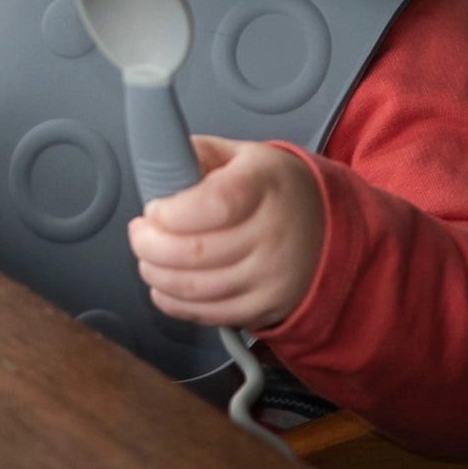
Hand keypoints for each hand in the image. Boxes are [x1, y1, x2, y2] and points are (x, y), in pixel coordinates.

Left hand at [126, 135, 322, 330]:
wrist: (328, 228)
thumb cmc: (274, 188)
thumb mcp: (242, 154)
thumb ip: (198, 154)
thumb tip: (158, 161)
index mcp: (264, 185)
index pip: (215, 204)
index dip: (172, 212)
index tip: (153, 209)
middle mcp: (273, 234)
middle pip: (197, 251)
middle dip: (150, 245)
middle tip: (140, 233)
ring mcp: (271, 277)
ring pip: (196, 288)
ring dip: (156, 274)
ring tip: (147, 257)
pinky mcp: (266, 308)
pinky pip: (207, 314)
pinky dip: (173, 302)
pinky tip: (162, 284)